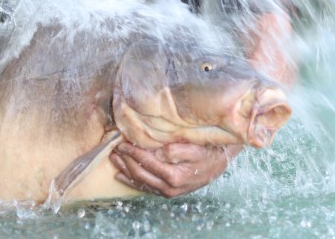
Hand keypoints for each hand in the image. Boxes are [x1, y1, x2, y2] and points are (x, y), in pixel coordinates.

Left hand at [110, 142, 238, 197]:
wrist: (220, 161)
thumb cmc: (207, 151)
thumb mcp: (195, 147)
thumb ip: (176, 150)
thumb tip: (158, 151)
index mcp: (174, 175)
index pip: (146, 162)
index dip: (133, 152)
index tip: (122, 142)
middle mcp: (169, 187)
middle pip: (140, 173)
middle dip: (126, 161)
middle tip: (115, 149)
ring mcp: (168, 191)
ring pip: (140, 182)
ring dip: (125, 171)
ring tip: (114, 160)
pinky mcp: (168, 191)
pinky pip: (146, 188)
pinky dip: (131, 181)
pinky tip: (121, 176)